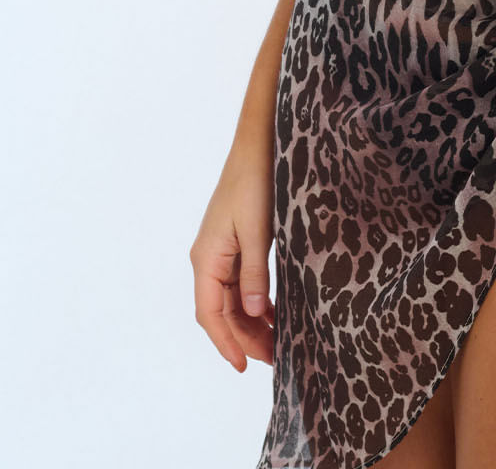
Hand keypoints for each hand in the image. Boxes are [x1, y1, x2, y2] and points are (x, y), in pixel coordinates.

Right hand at [190, 136, 276, 371]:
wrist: (258, 144)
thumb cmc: (254, 181)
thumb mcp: (256, 231)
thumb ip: (254, 275)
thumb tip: (252, 315)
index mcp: (206, 259)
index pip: (210, 314)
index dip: (226, 342)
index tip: (244, 365)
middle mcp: (208, 259)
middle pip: (222, 311)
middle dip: (244, 337)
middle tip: (273, 358)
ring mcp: (221, 251)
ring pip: (232, 300)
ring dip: (251, 322)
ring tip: (277, 343)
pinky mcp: (235, 243)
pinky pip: (241, 283)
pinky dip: (255, 301)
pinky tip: (274, 313)